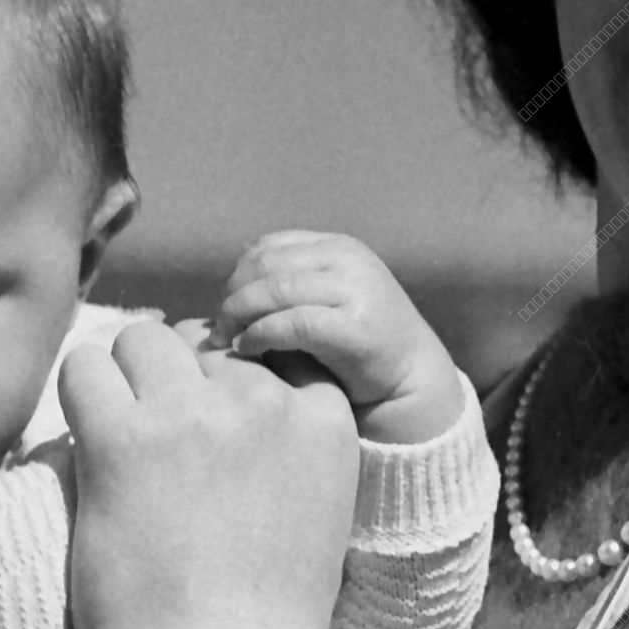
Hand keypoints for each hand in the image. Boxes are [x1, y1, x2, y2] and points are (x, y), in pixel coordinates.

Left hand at [58, 317, 358, 628]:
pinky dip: (76, 400)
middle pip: (201, 347)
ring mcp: (195, 417)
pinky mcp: (124, 440)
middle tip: (156, 460)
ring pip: (139, 342)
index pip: (265, 360)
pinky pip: (82, 369)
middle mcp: (266, 405)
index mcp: (325, 424)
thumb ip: (284, 454)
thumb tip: (223, 395)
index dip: (226, 398)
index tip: (209, 453)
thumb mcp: (311, 521)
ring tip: (119, 454)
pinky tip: (87, 453)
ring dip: (122, 385)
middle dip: (173, 388)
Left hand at [207, 231, 466, 443]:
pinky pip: (294, 323)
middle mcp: (348, 260)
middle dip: (233, 296)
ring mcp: (356, 291)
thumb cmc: (355, 348)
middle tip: (217, 330)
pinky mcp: (358, 328)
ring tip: (226, 341)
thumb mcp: (323, 302)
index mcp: (338, 247)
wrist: (412, 381)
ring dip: (240, 315)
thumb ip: (285, 291)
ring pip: (276, 290)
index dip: (237, 276)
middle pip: (266, 265)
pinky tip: (248, 349)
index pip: (268, 248)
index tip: (224, 309)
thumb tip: (224, 297)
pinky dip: (261, 334)